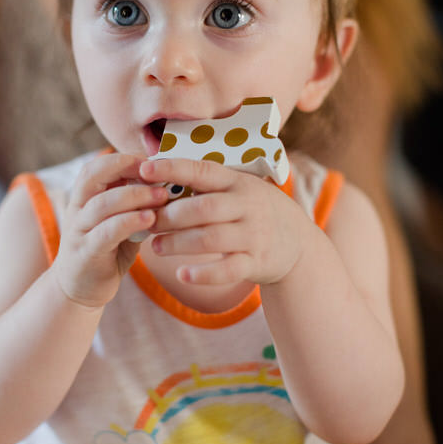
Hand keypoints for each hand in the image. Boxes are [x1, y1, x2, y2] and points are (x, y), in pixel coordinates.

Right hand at [54, 153, 167, 308]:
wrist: (79, 290)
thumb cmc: (106, 251)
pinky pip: (107, 232)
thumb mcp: (119, 221)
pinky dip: (129, 222)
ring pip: (102, 204)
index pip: (98, 165)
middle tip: (160, 173)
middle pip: (94, 175)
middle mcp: (77, 209)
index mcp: (84, 197)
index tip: (154, 162)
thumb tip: (167, 182)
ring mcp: (79, 231)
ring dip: (135, 196)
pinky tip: (150, 219)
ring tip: (162, 196)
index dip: (125, 158)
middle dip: (127, 168)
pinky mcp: (86, 253)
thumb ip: (134, 204)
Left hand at [140, 157, 306, 285]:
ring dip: (179, 243)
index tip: (145, 170)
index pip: (203, 171)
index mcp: (237, 183)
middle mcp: (247, 206)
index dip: (174, 169)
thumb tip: (155, 176)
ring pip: (211, 239)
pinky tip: (182, 275)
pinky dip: (203, 274)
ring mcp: (254, 235)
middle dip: (170, 215)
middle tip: (147, 221)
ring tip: (156, 247)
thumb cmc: (253, 211)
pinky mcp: (257, 262)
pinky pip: (228, 269)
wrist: (298, 243)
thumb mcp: (238, 189)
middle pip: (203, 208)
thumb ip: (206, 185)